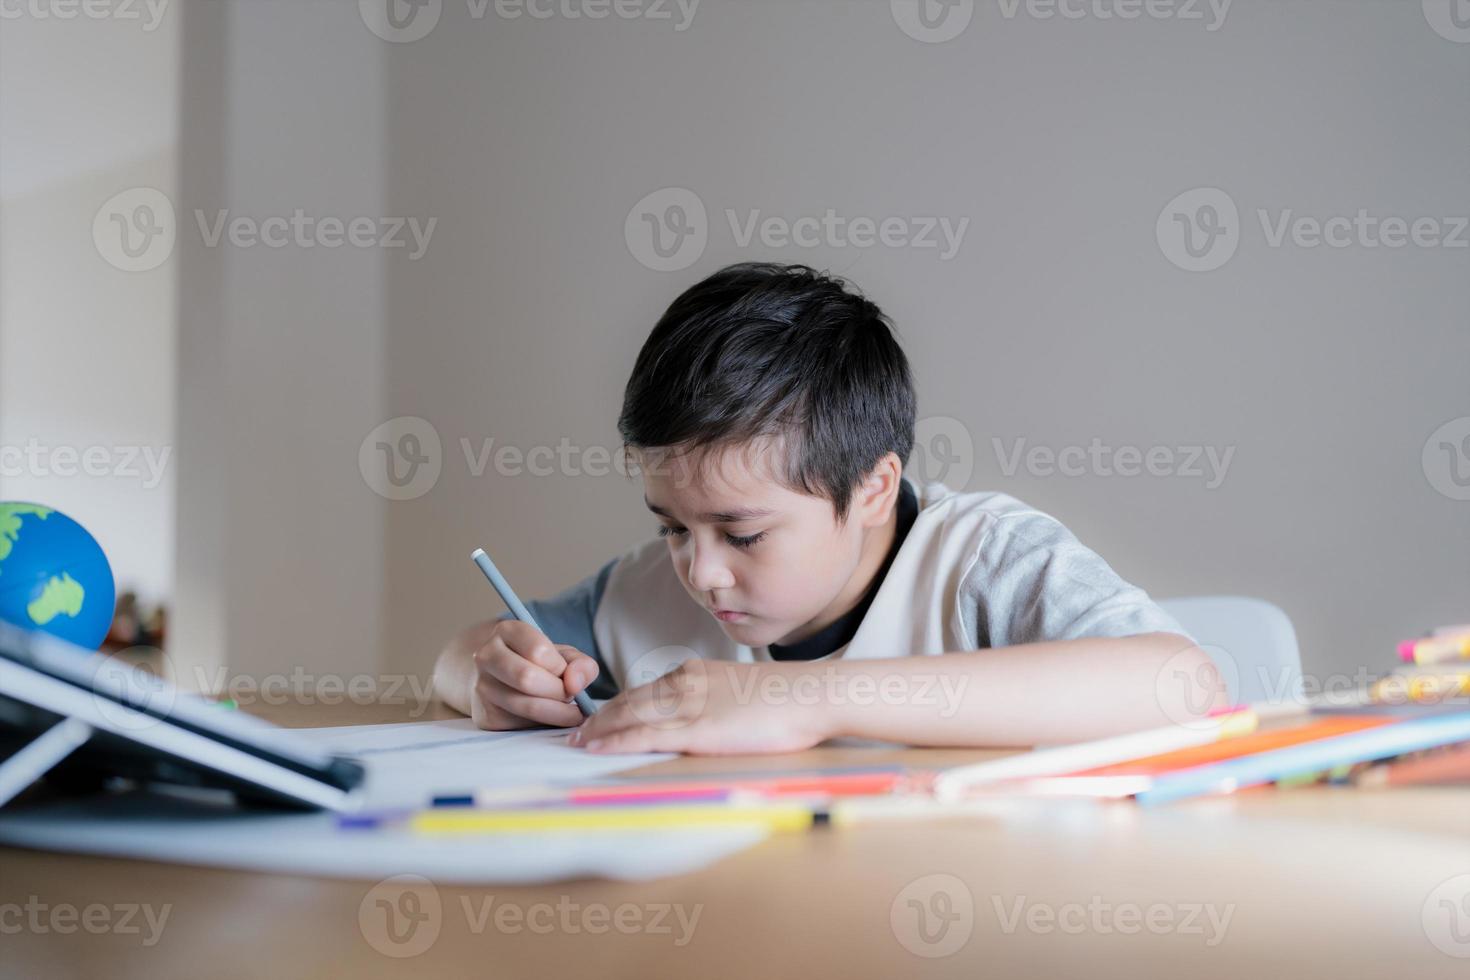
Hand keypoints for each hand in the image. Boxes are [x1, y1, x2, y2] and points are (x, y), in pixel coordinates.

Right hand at [467, 619, 598, 730]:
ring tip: (568, 710)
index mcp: (506, 631)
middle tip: (570, 696)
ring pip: (524, 705)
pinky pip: (519, 725)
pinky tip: (551, 718)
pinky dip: (543, 725)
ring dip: (555, 712)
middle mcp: (487, 656)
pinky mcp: (485, 715)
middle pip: (527, 678)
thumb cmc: (540, 665)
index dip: (559, 667)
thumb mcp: (563, 656)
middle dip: (558, 691)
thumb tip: (575, 684)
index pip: (538, 650)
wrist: (503, 679)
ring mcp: (482, 686)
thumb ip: (580, 664)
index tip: (566, 674)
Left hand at [568, 658, 831, 754]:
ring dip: (598, 729)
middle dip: (600, 716)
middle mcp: (685, 684)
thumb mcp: (744, 693)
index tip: (601, 716)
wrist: (810, 696)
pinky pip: (643, 735)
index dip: (619, 704)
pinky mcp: (695, 730)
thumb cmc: (787, 700)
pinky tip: (596, 748)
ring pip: (629, 715)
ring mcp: (688, 706)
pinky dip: (614, 740)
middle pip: (629, 700)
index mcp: (697, 673)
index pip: (646, 689)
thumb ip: (718, 702)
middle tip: (575, 731)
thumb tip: (710, 719)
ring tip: (576, 742)